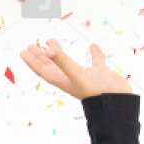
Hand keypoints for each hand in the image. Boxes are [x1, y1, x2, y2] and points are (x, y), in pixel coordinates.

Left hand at [18, 39, 132, 98]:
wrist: (119, 103)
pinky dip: (94, 53)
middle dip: (41, 56)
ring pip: (68, 62)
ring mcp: (87, 75)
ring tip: (51, 40)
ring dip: (59, 52)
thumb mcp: (77, 76)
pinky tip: (93, 46)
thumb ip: (64, 62)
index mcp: (64, 81)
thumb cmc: (96, 93)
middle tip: (32, 45)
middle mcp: (73, 78)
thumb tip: (48, 50)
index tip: (24, 50)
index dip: (33, 61)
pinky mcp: (101, 73)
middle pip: (52, 66)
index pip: (44, 70)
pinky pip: (96, 60)